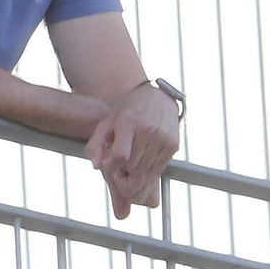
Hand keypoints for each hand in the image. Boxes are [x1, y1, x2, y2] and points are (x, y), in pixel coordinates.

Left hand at [84, 83, 179, 218]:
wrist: (159, 98)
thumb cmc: (128, 110)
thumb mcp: (108, 121)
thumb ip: (96, 143)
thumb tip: (96, 166)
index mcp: (129, 122)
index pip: (120, 156)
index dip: (112, 166)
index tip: (108, 164)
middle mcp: (148, 130)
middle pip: (132, 165)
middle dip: (122, 168)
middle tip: (119, 162)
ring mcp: (163, 138)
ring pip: (145, 169)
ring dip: (135, 170)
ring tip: (130, 160)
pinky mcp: (174, 145)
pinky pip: (158, 168)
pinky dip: (148, 170)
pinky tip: (142, 160)